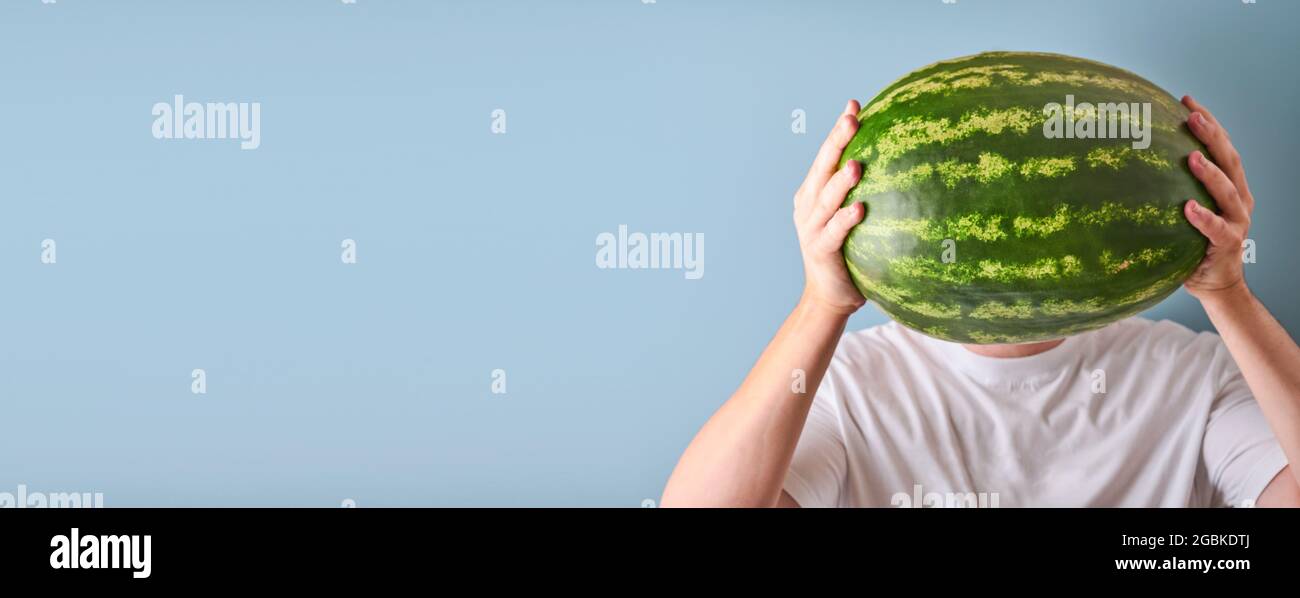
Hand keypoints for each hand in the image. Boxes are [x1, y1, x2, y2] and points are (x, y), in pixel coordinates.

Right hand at [793, 100, 866, 315]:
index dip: (839, 130)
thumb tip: (913, 164)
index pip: (827, 155)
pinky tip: (859, 209)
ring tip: (855, 164)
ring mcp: (811, 228)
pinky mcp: (820, 251)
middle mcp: (808, 205)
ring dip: (840, 181)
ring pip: (825, 198)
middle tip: (852, 118)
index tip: (855, 105)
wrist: (830, 297)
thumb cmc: (851, 253)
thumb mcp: (854, 218)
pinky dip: (845, 220)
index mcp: (814, 192)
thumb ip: (869, 193)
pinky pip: (834, 232)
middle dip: (836, 142)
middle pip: (822, 167)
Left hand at [1182, 96, 1253, 302]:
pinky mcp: (1230, 243)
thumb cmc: (1192, 242)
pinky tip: (1187, 208)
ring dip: (1209, 172)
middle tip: (1192, 115)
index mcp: (1230, 185)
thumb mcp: (1180, 211)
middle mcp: (1238, 198)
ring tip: (1191, 157)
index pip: (1221, 147)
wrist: (1214, 283)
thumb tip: (1124, 163)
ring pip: (1227, 191)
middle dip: (1212, 136)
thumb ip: (1167, 188)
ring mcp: (1237, 220)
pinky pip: (1216, 228)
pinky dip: (1203, 217)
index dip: (1208, 122)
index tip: (1187, 100)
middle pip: (1229, 160)